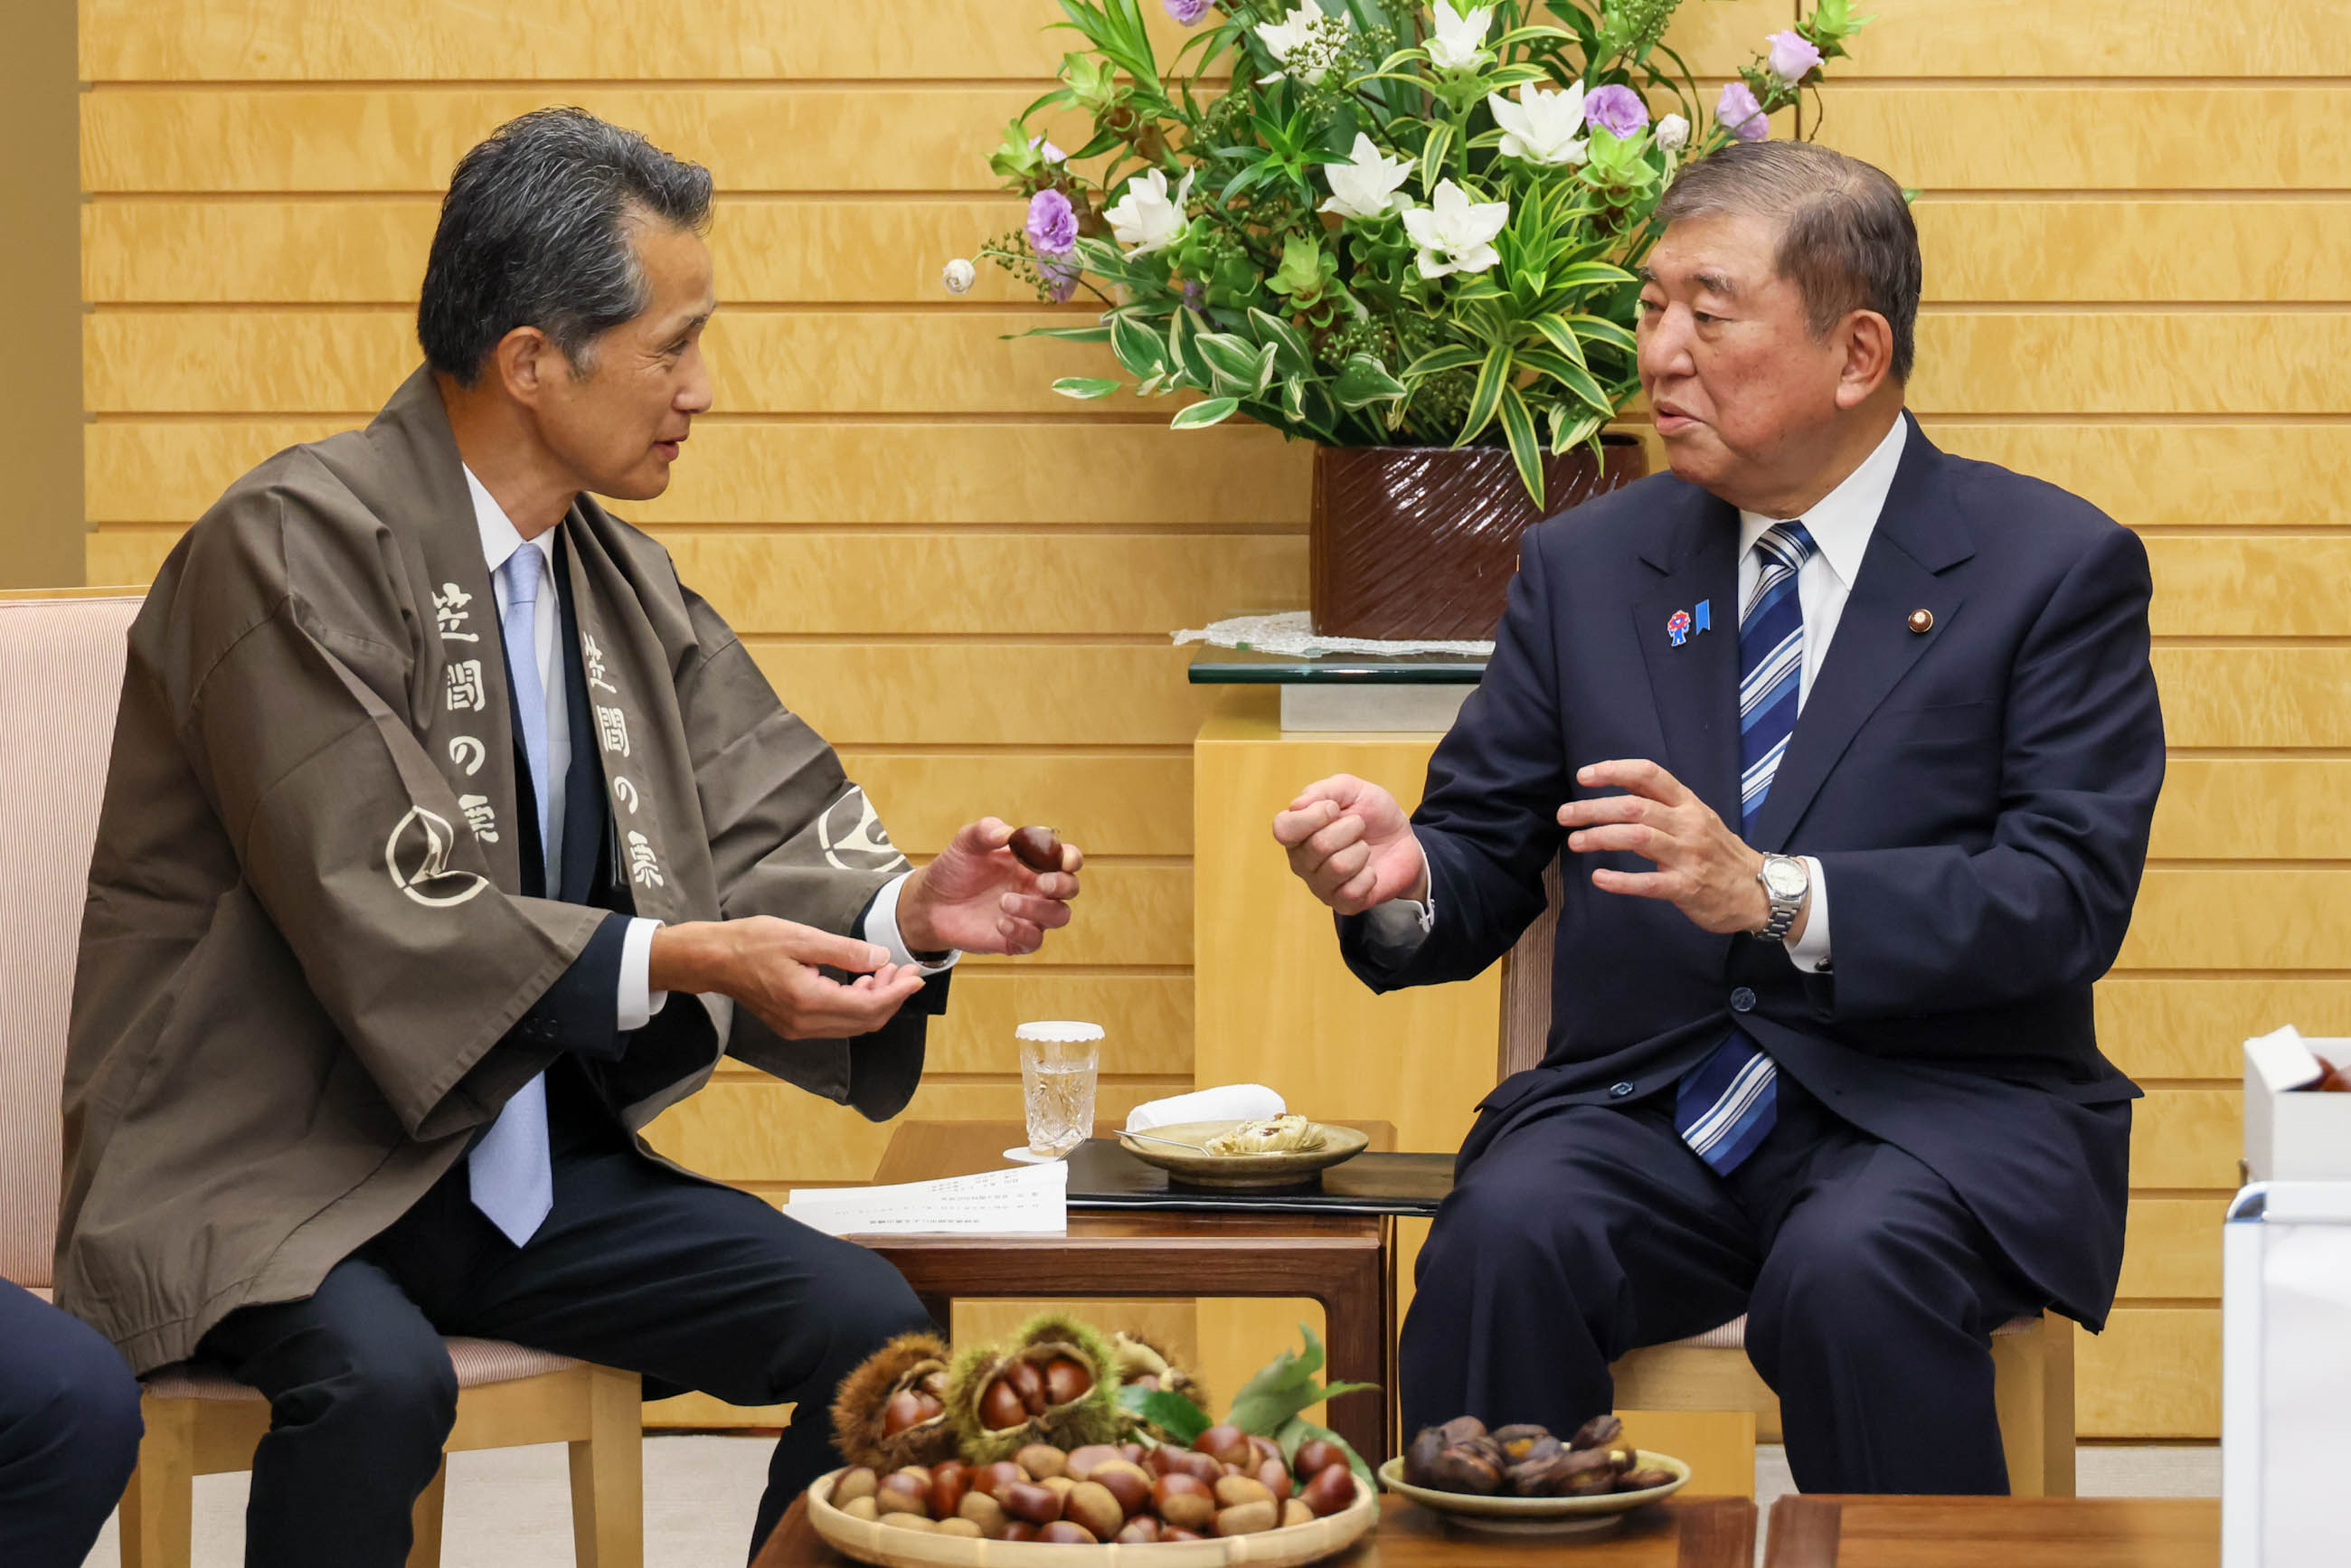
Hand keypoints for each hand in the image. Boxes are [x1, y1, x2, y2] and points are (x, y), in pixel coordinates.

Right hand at [650, 918, 927, 1038]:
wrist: (713, 959)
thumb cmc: (752, 942)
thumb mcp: (801, 936)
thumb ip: (844, 951)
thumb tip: (881, 959)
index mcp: (807, 1001)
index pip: (867, 1007)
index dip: (897, 993)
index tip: (916, 975)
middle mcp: (804, 1024)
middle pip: (864, 1021)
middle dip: (891, 997)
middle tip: (904, 970)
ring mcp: (797, 1029)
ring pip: (851, 1025)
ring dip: (874, 1002)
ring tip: (884, 972)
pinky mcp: (792, 1026)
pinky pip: (835, 1023)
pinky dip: (855, 1006)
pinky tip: (860, 982)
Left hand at [895, 818, 1081, 956]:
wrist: (931, 903)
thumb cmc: (955, 868)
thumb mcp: (966, 843)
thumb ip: (986, 831)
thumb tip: (1008, 832)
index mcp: (1032, 861)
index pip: (1066, 858)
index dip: (1071, 858)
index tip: (1063, 860)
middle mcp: (1037, 888)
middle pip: (1070, 888)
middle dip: (1063, 884)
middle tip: (1042, 882)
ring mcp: (1029, 914)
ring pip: (1059, 915)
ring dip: (1039, 908)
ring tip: (1004, 902)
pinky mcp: (1016, 938)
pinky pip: (1034, 940)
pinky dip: (1022, 931)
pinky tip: (1000, 922)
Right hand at [1272, 774, 1428, 915]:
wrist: (1403, 841)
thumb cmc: (1371, 814)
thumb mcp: (1352, 790)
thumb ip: (1324, 790)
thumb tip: (1297, 805)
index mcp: (1296, 833)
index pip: (1283, 828)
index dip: (1312, 816)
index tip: (1334, 808)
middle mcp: (1301, 862)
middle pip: (1318, 845)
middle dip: (1349, 828)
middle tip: (1358, 826)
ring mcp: (1320, 886)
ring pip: (1338, 867)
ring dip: (1361, 851)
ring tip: (1364, 848)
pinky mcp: (1343, 904)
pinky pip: (1352, 891)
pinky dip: (1369, 875)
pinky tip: (1369, 871)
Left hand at [1557, 759, 1793, 936]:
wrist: (1759, 891)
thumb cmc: (1719, 852)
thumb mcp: (1697, 817)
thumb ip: (1662, 803)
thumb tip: (1620, 782)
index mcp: (1689, 804)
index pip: (1650, 774)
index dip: (1615, 770)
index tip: (1584, 775)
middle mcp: (1688, 825)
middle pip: (1634, 806)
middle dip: (1593, 808)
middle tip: (1564, 815)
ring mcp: (1688, 856)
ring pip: (1637, 838)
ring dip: (1600, 837)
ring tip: (1574, 842)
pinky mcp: (1687, 888)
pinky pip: (1648, 883)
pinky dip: (1620, 880)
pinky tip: (1598, 878)